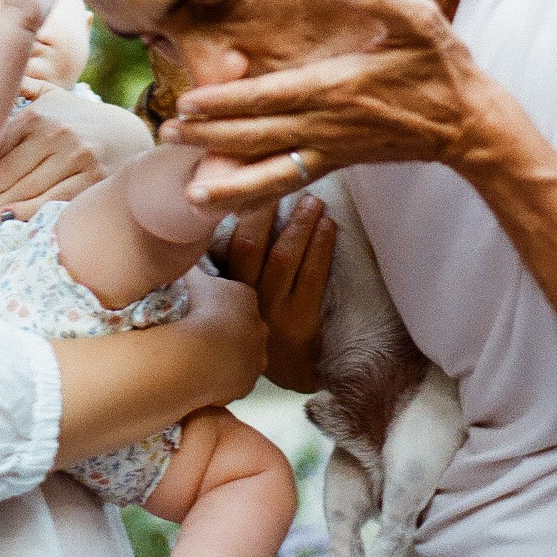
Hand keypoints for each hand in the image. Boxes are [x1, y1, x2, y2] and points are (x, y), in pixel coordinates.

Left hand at [0, 102, 105, 220]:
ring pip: (21, 190)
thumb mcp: (54, 99)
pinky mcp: (92, 179)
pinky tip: (3, 221)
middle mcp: (54, 133)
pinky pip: (50, 202)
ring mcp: (75, 157)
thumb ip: (22, 95)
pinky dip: (24, 213)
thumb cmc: (82, 122)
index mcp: (37, 116)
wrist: (133, 135)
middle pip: (1, 173)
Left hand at [161, 0, 491, 209]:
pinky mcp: (339, 163)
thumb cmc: (444, 69)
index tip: (186, 100)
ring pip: (270, 167)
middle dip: (209, 135)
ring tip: (188, 184)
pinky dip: (257, 194)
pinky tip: (230, 200)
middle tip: (165, 133)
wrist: (472, 126)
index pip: (270, 96)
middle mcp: (330, 124)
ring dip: (227, 176)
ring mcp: (334, 148)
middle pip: (257, 134)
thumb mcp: (420, 21)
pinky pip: (291, 180)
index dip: (226, 101)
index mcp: (339, 86)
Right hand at [179, 266, 266, 405]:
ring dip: (226, 356)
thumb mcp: (188, 278)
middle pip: (243, 326)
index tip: (200, 310)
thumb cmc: (192, 311)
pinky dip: (221, 378)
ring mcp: (256, 357)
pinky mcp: (248, 384)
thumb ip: (190, 268)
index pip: (236, 297)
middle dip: (226, 330)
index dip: (216, 304)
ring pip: (242, 354)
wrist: (196, 354)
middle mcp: (259, 326)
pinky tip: (203, 374)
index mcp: (245, 296)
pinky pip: (234, 379)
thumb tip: (182, 257)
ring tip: (200, 357)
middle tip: (200, 334)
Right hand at [214, 198, 335, 391]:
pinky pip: (313, 278)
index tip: (249, 186)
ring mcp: (275, 311)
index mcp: (228, 290)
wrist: (289, 373)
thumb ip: (231, 265)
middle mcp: (247, 299)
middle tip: (282, 183)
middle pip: (252, 247)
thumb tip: (236, 214)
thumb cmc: (261, 325)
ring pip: (285, 258)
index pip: (227, 246)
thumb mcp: (235, 298)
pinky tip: (329, 227)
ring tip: (313, 201)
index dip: (239, 215)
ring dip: (300, 225)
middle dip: (267, 211)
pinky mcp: (303, 321)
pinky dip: (322, 248)